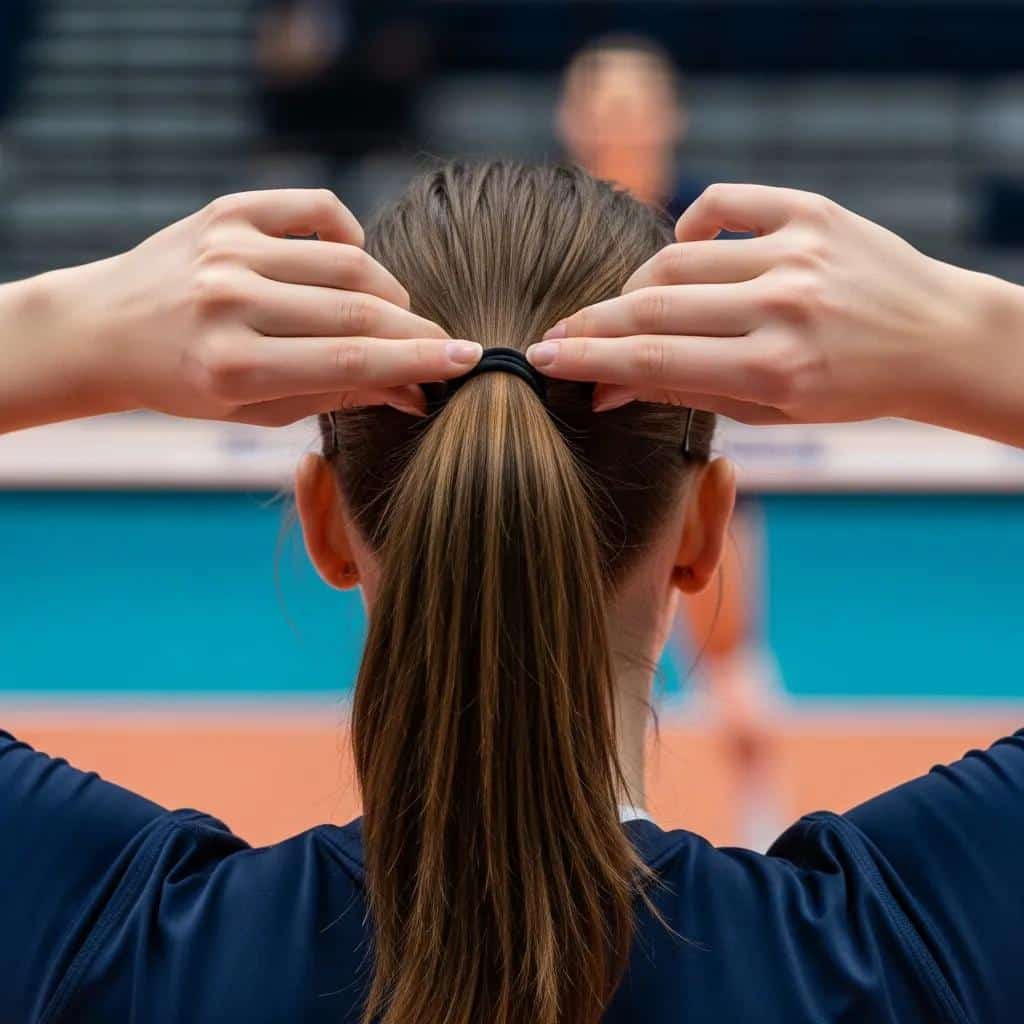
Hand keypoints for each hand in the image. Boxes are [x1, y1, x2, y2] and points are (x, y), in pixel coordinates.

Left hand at [2, 189, 480, 431]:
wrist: (105, 329)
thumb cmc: (188, 383)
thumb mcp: (257, 410)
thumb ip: (337, 395)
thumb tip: (415, 392)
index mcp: (233, 366)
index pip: (348, 361)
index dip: (416, 361)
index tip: (467, 361)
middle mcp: (228, 301)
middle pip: (355, 311)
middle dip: (415, 331)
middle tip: (444, 345)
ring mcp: (227, 248)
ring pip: (346, 260)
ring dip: (386, 292)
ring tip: (391, 316)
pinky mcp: (226, 210)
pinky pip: (316, 209)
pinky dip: (349, 234)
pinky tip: (349, 262)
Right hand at [527, 183, 1006, 431]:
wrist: (936, 339)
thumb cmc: (848, 390)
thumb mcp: (768, 412)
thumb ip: (686, 392)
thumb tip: (606, 387)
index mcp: (773, 369)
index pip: (651, 360)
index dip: (587, 360)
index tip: (543, 359)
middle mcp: (781, 305)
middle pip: (651, 306)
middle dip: (591, 325)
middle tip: (560, 335)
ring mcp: (796, 251)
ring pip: (675, 256)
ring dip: (636, 285)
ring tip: (629, 308)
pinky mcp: (811, 211)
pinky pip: (723, 202)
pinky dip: (689, 222)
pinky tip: (683, 246)